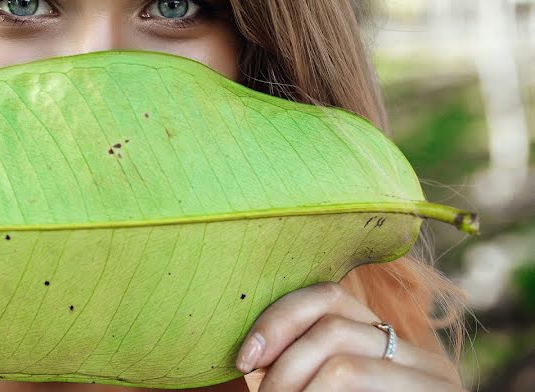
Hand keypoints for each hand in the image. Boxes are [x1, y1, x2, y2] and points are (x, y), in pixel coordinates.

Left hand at [234, 281, 464, 391]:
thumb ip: (306, 372)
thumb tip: (248, 355)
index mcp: (391, 347)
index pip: (329, 297)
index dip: (279, 320)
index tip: (244, 359)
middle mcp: (422, 360)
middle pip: (332, 327)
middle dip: (283, 366)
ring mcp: (436, 387)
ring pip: (343, 366)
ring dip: (296, 390)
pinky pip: (356, 385)